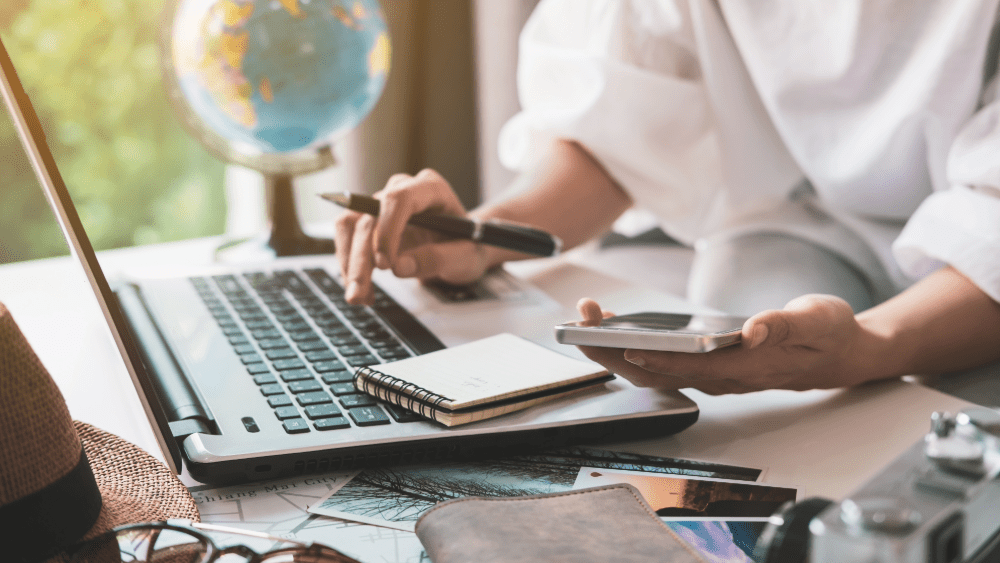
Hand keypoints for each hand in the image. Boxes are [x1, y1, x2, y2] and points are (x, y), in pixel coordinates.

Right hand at [333, 169, 490, 304]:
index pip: (399, 199)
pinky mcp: (369, 221)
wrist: (461, 246)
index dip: (387, 230)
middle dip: (361, 259)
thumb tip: (399, 267)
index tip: (385, 265)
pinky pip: (348, 239)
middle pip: (369, 217)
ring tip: (360, 296)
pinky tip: (364, 290)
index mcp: (431, 188)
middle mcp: (402, 189)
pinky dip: (350, 267)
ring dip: (349, 263)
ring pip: (350, 226)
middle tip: (360, 293)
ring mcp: (383, 204)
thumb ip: (438, 259)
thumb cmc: (467, 245)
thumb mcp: (466, 257)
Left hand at [573, 295, 876, 394]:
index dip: (654, 357)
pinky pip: (662, 362)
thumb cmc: (830, 335)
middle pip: (658, 371)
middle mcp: (723, 377)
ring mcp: (714, 374)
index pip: (689, 367)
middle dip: (615, 349)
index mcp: (746, 367)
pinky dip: (634, 346)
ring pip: (654, 369)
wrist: (843, 354)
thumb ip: (785, 324)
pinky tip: (616, 327)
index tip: (620, 343)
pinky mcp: (709, 366)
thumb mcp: (818, 320)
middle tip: (583, 320)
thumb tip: (753, 330)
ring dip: (616, 348)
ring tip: (589, 318)